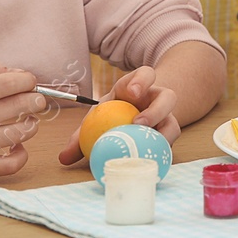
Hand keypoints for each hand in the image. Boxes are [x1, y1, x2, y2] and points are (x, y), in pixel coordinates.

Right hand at [0, 62, 47, 179]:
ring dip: (31, 124)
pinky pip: (11, 164)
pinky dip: (22, 154)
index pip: (10, 82)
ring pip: (21, 133)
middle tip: (35, 100)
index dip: (28, 80)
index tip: (28, 83)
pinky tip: (17, 145)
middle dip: (36, 99)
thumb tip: (19, 73)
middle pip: (21, 105)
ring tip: (26, 120)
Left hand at [58, 66, 181, 165]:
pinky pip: (168, 147)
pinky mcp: (168, 139)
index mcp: (138, 87)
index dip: (141, 81)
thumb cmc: (113, 115)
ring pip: (174, 124)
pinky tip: (147, 163)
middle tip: (138, 123)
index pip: (146, 74)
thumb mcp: (98, 116)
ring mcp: (166, 120)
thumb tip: (64, 157)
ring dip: (162, 135)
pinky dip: (159, 154)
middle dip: (156, 109)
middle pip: (168, 97)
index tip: (131, 92)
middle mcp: (157, 101)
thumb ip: (81, 134)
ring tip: (145, 147)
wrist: (132, 119)